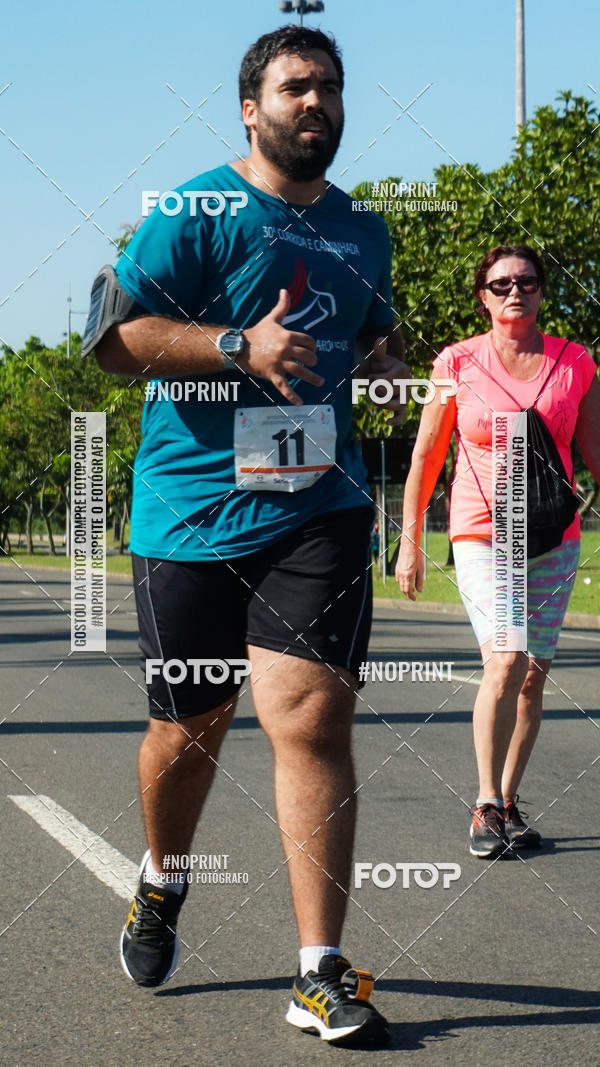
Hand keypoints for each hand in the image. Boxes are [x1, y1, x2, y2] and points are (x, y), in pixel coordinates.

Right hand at [239, 289, 323, 404]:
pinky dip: (292, 396)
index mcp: (287, 336)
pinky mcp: (273, 374)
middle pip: (308, 356)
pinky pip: (284, 387)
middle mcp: (285, 349)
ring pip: (301, 372)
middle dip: (313, 360)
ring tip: (321, 382)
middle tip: (313, 364)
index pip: (308, 342)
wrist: (240, 347)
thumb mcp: (271, 318)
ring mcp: (279, 363)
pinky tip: (300, 403)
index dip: (313, 346)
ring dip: (313, 378)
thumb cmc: (258, 333)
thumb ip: (282, 306)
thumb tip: (285, 290)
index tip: (312, 350)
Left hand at [368, 336, 409, 425]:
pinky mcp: (402, 406)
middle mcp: (407, 384)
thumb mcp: (378, 357)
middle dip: (374, 389)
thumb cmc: (380, 365)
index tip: (371, 375)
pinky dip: (396, 420)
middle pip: (384, 393)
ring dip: (378, 401)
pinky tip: (388, 422)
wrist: (384, 373)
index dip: (372, 379)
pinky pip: (401, 415)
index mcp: (403, 370)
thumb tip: (380, 339)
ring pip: (390, 404)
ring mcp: (405, 395)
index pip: (383, 381)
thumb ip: (379, 350)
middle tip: (374, 384)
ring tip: (375, 395)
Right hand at [395, 536, 423, 600]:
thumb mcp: (421, 570)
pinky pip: (398, 579)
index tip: (414, 599)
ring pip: (400, 584)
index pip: (408, 590)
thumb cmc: (416, 557)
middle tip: (413, 596)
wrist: (409, 547)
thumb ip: (419, 581)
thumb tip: (419, 591)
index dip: (411, 596)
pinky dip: (402, 582)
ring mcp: (398, 572)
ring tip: (411, 589)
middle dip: (408, 593)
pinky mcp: (397, 569)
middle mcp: (401, 575)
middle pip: (403, 589)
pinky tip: (406, 581)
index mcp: (408, 576)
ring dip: (405, 588)